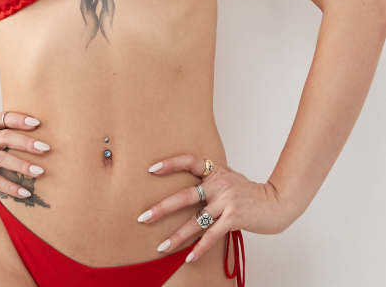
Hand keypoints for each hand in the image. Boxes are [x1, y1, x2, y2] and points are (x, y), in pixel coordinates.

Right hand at [0, 111, 50, 199]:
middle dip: (26, 142)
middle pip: (4, 136)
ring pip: (0, 158)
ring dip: (22, 165)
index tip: (37, 123)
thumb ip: (3, 134)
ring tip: (40, 171)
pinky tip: (25, 192)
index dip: (19, 119)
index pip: (2, 118)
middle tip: (45, 148)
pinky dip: (11, 186)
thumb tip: (36, 134)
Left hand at [138, 153, 291, 262]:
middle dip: (162, 208)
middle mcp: (219, 183)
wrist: (278, 202)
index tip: (151, 169)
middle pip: (185, 195)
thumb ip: (212, 179)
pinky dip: (200, 248)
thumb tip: (192, 184)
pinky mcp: (234, 217)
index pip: (189, 161)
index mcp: (215, 171)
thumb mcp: (230, 177)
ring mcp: (226, 200)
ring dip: (177, 236)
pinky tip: (189, 258)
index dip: (170, 164)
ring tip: (160, 246)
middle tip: (143, 217)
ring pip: (195, 221)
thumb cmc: (251, 192)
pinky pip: (212, 235)